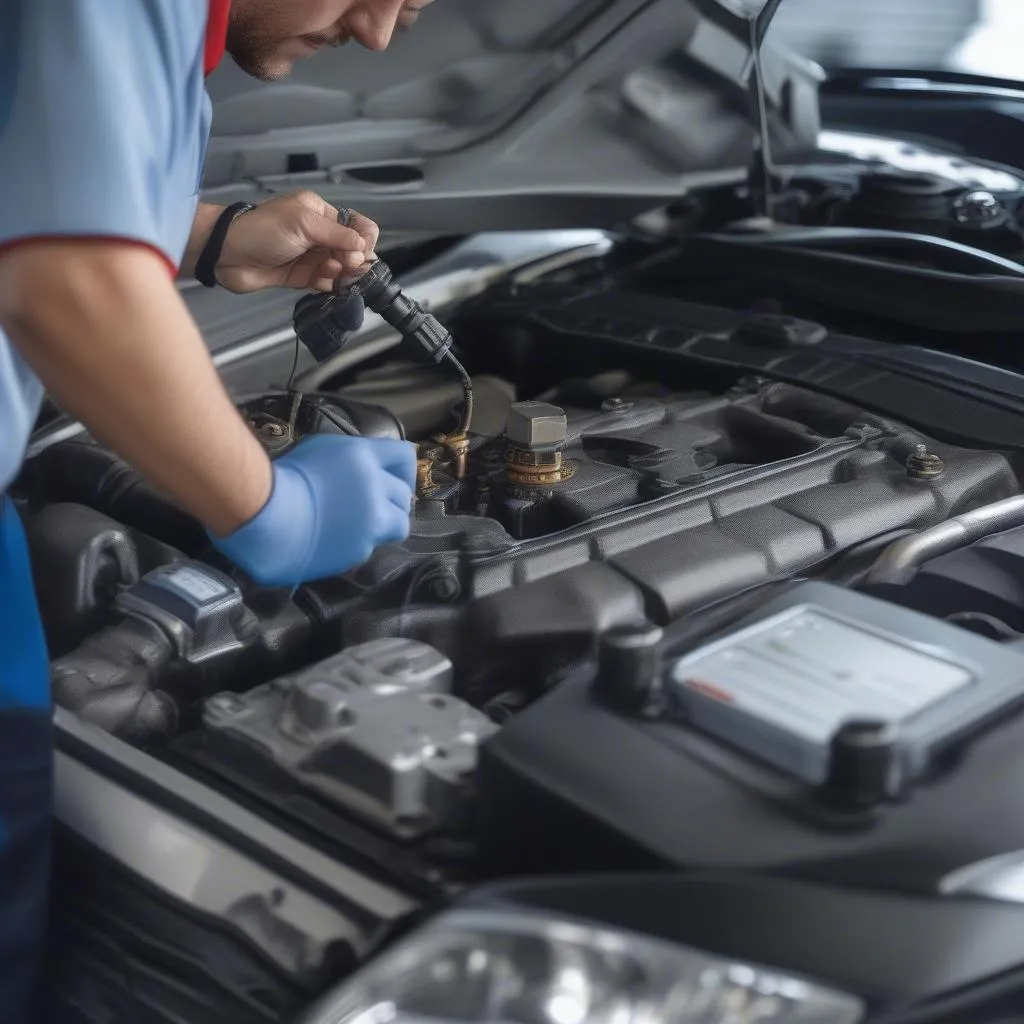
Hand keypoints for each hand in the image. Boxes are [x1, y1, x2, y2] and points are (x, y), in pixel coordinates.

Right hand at [208, 434, 415, 586]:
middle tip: (370, 504)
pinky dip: (358, 543)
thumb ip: (349, 460)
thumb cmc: (281, 479)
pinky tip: (335, 538)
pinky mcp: (361, 549)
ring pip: (398, 524)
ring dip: (384, 524)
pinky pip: (370, 546)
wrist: (267, 518)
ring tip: (360, 524)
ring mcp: (371, 521)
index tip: (396, 477)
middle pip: (404, 494)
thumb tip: (359, 468)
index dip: (402, 468)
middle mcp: (375, 488)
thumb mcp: (317, 451)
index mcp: (363, 457)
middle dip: (391, 499)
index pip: (403, 456)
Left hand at [213, 191, 379, 293]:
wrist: (228, 253)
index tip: (358, 253)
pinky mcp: (303, 277)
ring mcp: (311, 256)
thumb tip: (364, 248)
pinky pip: (327, 283)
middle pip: (353, 250)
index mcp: (320, 213)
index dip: (364, 240)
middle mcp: (319, 234)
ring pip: (342, 269)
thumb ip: (337, 235)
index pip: (357, 225)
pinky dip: (330, 285)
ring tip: (328, 273)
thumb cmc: (261, 230)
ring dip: (341, 274)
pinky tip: (323, 283)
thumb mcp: (304, 223)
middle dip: (353, 260)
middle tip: (344, 266)